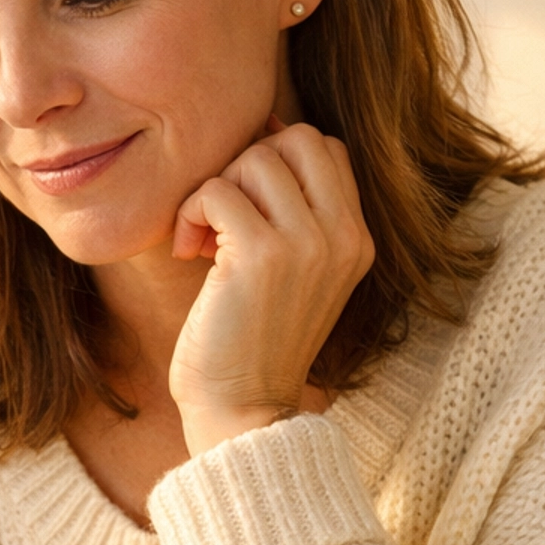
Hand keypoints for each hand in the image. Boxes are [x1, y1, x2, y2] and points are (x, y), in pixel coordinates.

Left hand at [169, 121, 374, 454]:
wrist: (244, 411)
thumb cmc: (253, 341)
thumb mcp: (293, 273)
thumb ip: (293, 212)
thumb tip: (266, 133)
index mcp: (356, 240)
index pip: (328, 148)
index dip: (277, 159)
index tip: (245, 205)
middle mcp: (341, 237)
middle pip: (297, 139)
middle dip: (248, 166)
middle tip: (224, 216)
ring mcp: (306, 245)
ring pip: (254, 159)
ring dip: (214, 191)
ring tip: (203, 241)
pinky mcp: (259, 256)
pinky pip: (215, 191)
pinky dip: (190, 213)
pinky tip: (188, 253)